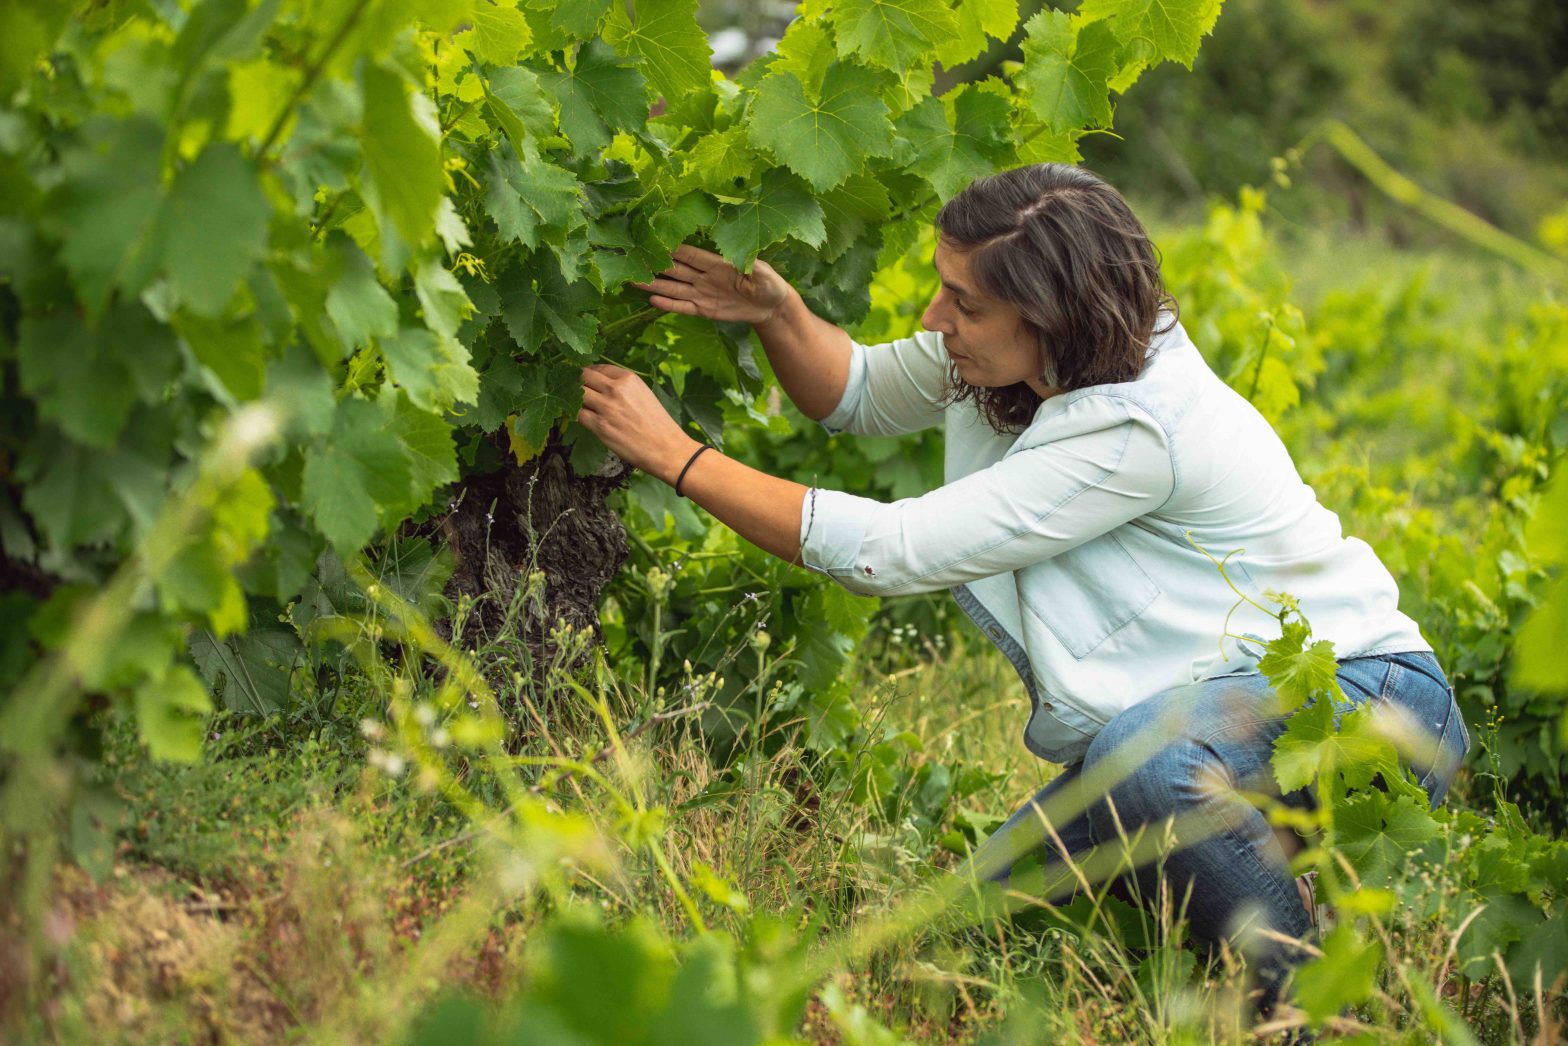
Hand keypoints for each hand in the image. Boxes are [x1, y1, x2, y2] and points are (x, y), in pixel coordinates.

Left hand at [578, 364, 698, 483]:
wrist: (666, 448)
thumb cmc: (658, 424)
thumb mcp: (644, 394)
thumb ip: (624, 387)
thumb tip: (603, 386)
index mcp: (628, 378)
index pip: (598, 368)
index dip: (588, 373)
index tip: (585, 379)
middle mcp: (615, 389)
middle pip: (583, 377)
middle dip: (576, 383)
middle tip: (573, 390)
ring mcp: (606, 407)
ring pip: (577, 395)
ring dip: (574, 399)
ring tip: (575, 404)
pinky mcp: (600, 426)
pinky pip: (578, 415)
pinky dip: (577, 415)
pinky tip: (581, 418)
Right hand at [634, 244, 791, 325]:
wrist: (770, 306)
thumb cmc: (768, 283)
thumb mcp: (762, 272)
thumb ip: (749, 264)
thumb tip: (738, 255)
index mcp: (717, 263)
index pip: (691, 255)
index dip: (674, 249)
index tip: (654, 241)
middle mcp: (705, 276)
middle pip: (677, 270)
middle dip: (657, 265)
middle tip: (635, 260)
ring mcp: (702, 293)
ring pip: (675, 288)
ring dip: (655, 284)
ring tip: (634, 280)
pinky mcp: (704, 309)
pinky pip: (683, 307)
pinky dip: (669, 304)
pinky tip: (652, 300)